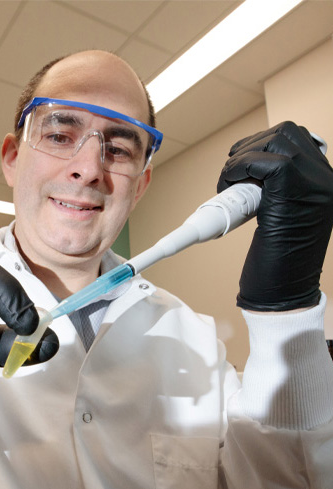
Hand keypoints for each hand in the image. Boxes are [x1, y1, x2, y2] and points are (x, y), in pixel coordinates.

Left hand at [217, 121, 332, 310]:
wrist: (284, 294)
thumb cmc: (277, 265)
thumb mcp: (280, 219)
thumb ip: (277, 194)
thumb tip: (251, 175)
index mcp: (323, 185)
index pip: (298, 141)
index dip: (263, 146)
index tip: (240, 166)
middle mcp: (325, 180)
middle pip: (286, 132)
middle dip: (250, 146)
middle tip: (231, 173)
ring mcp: (315, 184)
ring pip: (276, 139)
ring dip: (242, 156)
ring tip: (228, 182)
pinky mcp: (296, 191)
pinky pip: (263, 160)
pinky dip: (237, 168)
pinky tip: (228, 185)